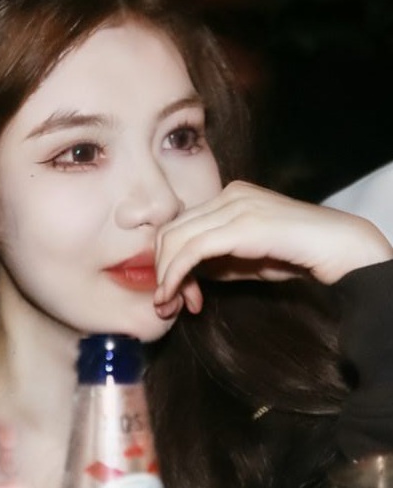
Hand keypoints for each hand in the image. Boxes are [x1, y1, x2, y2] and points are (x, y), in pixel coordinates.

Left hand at [153, 180, 392, 317]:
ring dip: (168, 277)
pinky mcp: (241, 224)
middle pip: (170, 231)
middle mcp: (227, 195)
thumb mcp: (243, 258)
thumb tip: (180, 275)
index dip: (167, 261)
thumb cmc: (294, 255)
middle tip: (169, 303)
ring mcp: (234, 206)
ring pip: (176, 239)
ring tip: (173, 305)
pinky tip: (176, 295)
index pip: (179, 226)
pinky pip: (192, 249)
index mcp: (227, 197)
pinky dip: (176, 275)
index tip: (174, 294)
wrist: (338, 248)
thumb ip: (213, 260)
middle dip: (163, 271)